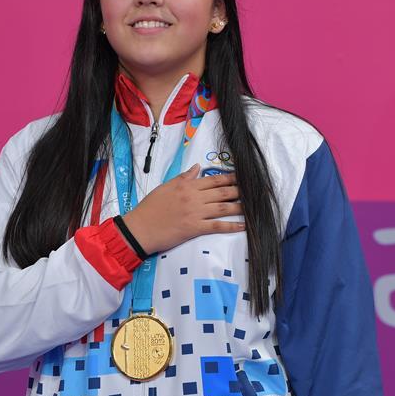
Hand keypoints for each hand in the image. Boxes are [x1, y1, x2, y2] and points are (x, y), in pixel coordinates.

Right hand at [120, 164, 244, 254]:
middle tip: (255, 190)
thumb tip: (197, 167)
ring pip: (223, 207)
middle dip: (240, 190)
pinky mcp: (195, 228)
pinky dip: (232, 226)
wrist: (140, 228)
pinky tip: (243, 225)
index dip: (230, 178)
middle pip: (222, 192)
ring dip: (240, 206)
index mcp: (187, 186)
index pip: (213, 180)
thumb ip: (184, 177)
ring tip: (254, 206)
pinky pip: (217, 226)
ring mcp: (195, 213)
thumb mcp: (166, 186)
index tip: (242, 176)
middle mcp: (194, 197)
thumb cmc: (150, 207)